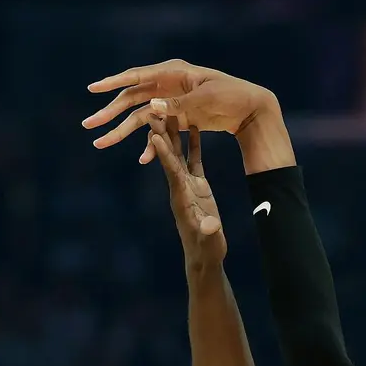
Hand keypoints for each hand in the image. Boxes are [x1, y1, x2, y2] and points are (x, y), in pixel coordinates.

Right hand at [83, 59, 273, 149]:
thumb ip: (178, 105)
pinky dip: (151, 145)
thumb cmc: (232, 96)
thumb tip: (151, 106)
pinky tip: (142, 159)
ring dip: (121, 131)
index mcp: (172, 73)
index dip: (113, 83)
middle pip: (131, 100)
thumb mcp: (206, 100)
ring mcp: (171, 102)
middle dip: (109, 113)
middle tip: (88, 125)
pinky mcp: (178, 118)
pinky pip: (158, 132)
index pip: (136, 77)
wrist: (251, 108)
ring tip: (101, 143)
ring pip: (140, 118)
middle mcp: (167, 85)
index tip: (92, 89)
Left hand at [147, 115, 225, 267]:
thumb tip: (210, 225)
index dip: (163, 153)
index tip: (155, 133)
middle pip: (168, 156)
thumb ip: (209, 231)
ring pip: (178, 153)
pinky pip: (193, 159)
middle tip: (154, 108)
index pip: (171, 171)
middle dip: (161, 133)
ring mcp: (188, 185)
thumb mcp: (209, 241)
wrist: (205, 257)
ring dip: (174, 131)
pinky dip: (193, 143)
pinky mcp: (198, 186)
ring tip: (171, 108)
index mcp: (181, 198)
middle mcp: (180, 187)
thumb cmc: (207, 251)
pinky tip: (194, 125)